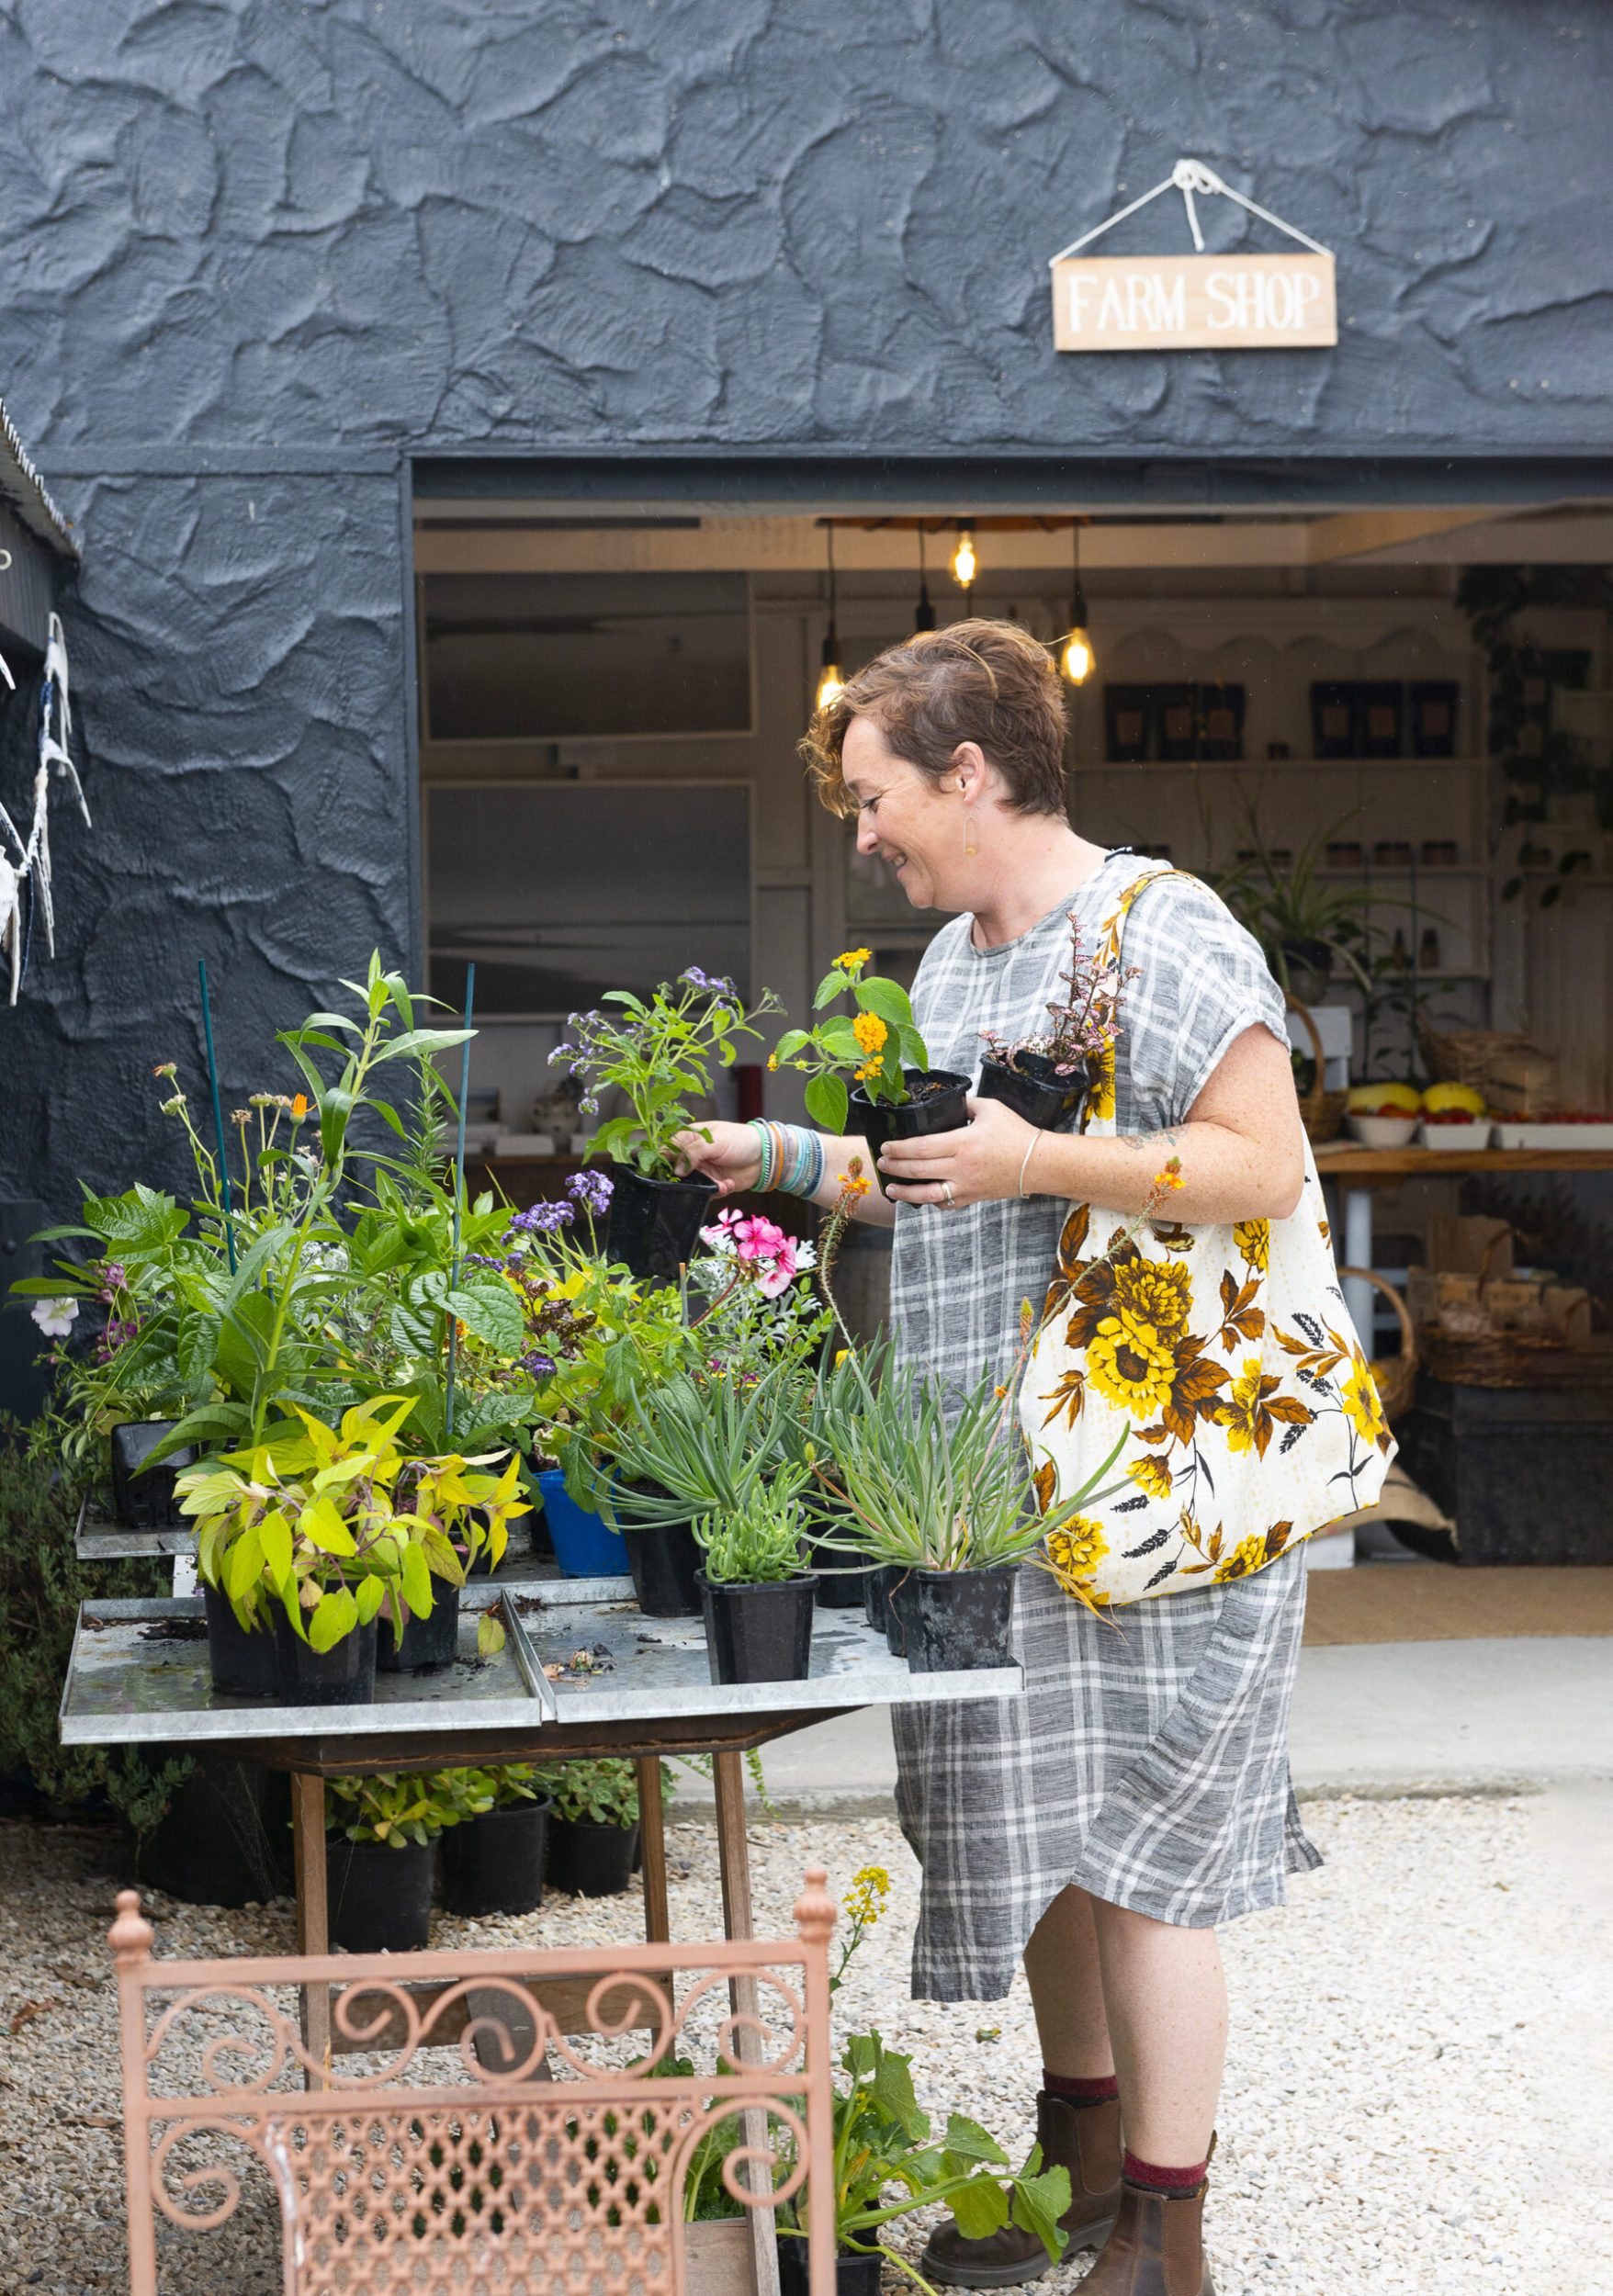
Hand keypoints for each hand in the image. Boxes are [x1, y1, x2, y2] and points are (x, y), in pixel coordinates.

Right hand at [672, 1120, 762, 1197]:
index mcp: (690, 1138)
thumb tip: (677, 1170)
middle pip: (676, 1171)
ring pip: (691, 1184)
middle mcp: (693, 1155)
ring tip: (722, 1183)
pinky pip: (706, 1192)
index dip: (664, 1160)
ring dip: (705, 1186)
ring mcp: (703, 1170)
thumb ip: (693, 1153)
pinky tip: (729, 1184)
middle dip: (685, 1179)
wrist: (765, 1156)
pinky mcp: (713, 1183)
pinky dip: (717, 1190)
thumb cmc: (740, 1140)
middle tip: (697, 1181)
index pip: (668, 1149)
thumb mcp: (715, 1141)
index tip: (667, 1171)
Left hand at [878, 1095, 1038, 1208]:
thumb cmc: (1017, 1134)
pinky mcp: (973, 1197)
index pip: (921, 1147)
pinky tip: (920, 1197)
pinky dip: (930, 1202)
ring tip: (891, 1188)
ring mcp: (966, 1186)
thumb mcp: (991, 1109)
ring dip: (905, 1192)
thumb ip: (966, 1104)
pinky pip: (946, 1204)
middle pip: (919, 1170)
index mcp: (962, 1142)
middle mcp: (961, 1167)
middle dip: (895, 1167)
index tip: (886, 1146)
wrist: (1040, 1163)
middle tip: (882, 1162)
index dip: (899, 1149)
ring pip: (928, 1194)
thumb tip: (950, 1101)